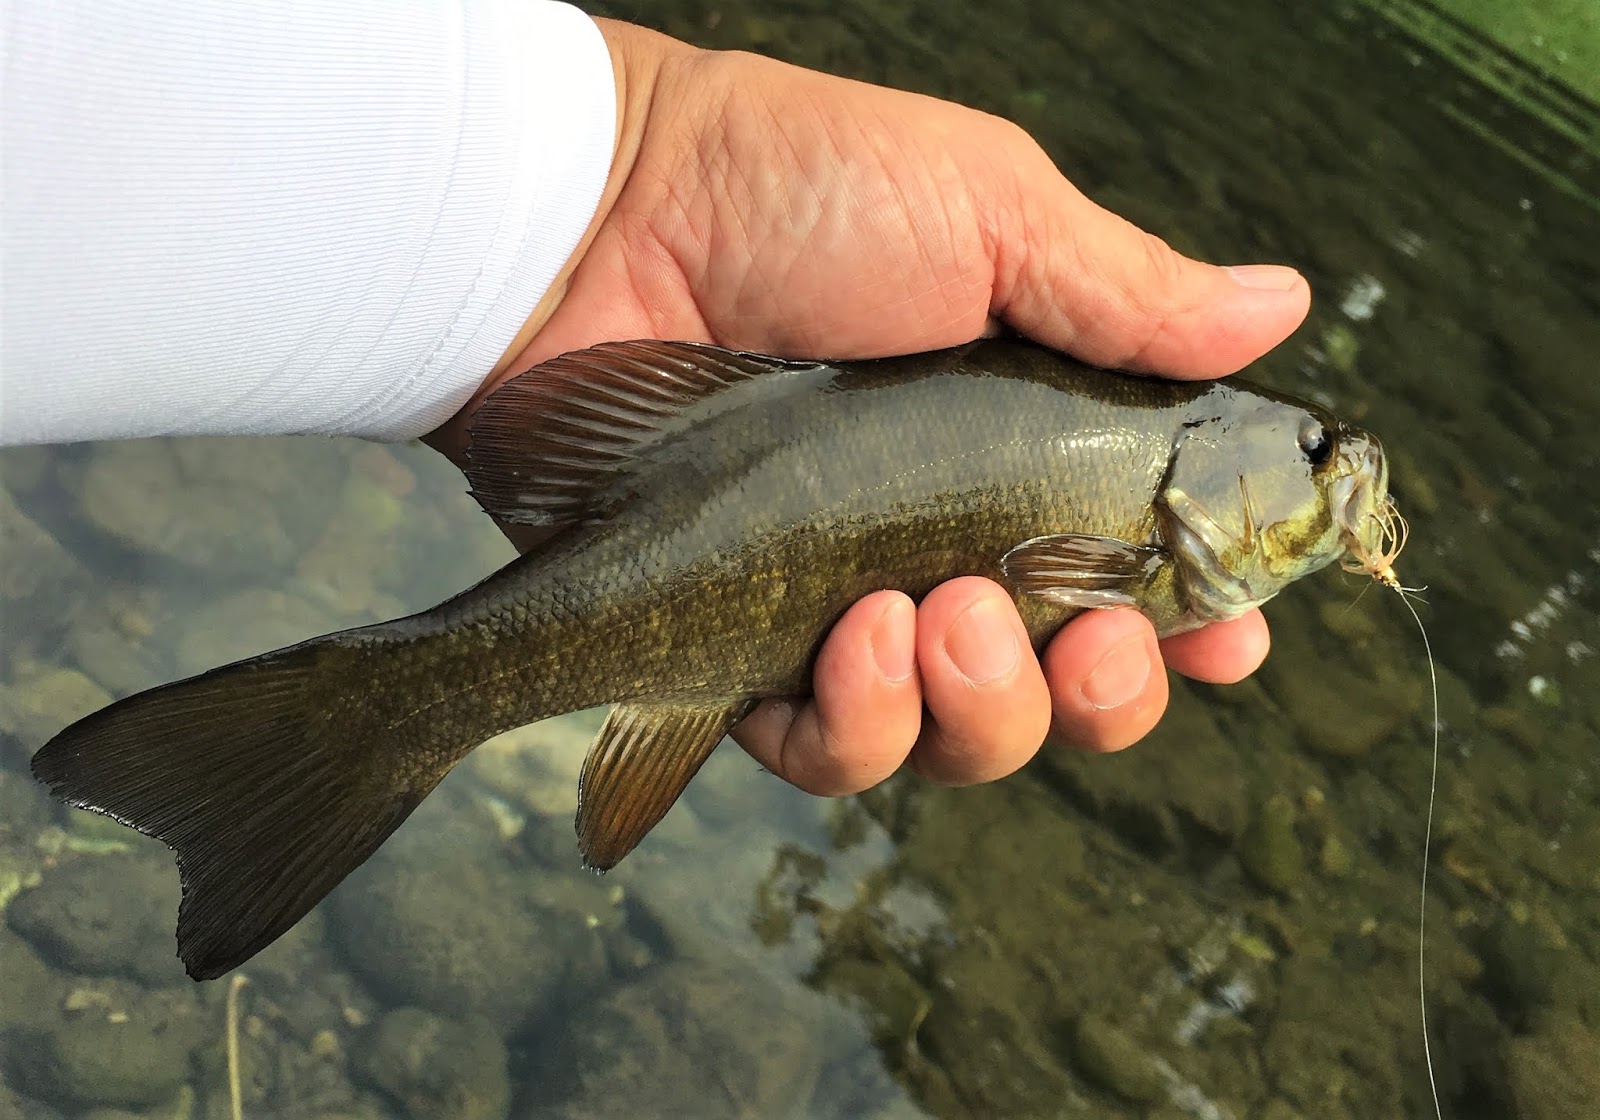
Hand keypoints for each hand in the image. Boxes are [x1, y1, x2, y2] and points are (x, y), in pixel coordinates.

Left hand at [433, 20, 1307, 792]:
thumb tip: (1284, 306)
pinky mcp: (742, 647)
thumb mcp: (992, 214)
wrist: (603, 221)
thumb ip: (1131, 294)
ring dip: (987, 708)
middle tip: (1092, 637)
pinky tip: (859, 640)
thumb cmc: (799, 192)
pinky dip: (861, 725)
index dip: (1198, 629)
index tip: (1226, 640)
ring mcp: (847, 606)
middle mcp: (948, 547)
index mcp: (1028, 454)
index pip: (1141, 576)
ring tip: (945, 612)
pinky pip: (827, 749)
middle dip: (1104, 693)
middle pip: (1067, 691)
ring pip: (959, 739)